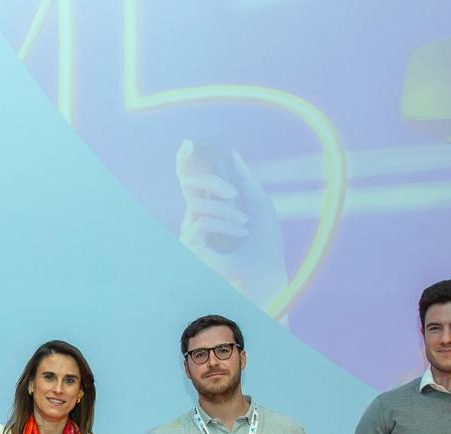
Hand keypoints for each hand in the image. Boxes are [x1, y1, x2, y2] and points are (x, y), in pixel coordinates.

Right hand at [176, 139, 286, 304]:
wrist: (264, 272)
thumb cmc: (264, 242)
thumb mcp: (258, 203)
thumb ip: (244, 179)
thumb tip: (231, 153)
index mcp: (211, 206)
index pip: (192, 180)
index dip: (186, 160)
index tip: (188, 143)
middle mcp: (196, 216)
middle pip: (188, 184)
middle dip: (208, 179)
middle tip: (232, 191)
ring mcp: (191, 230)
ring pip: (198, 204)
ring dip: (227, 211)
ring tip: (245, 224)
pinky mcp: (190, 244)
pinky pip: (201, 221)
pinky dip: (224, 224)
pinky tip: (240, 233)